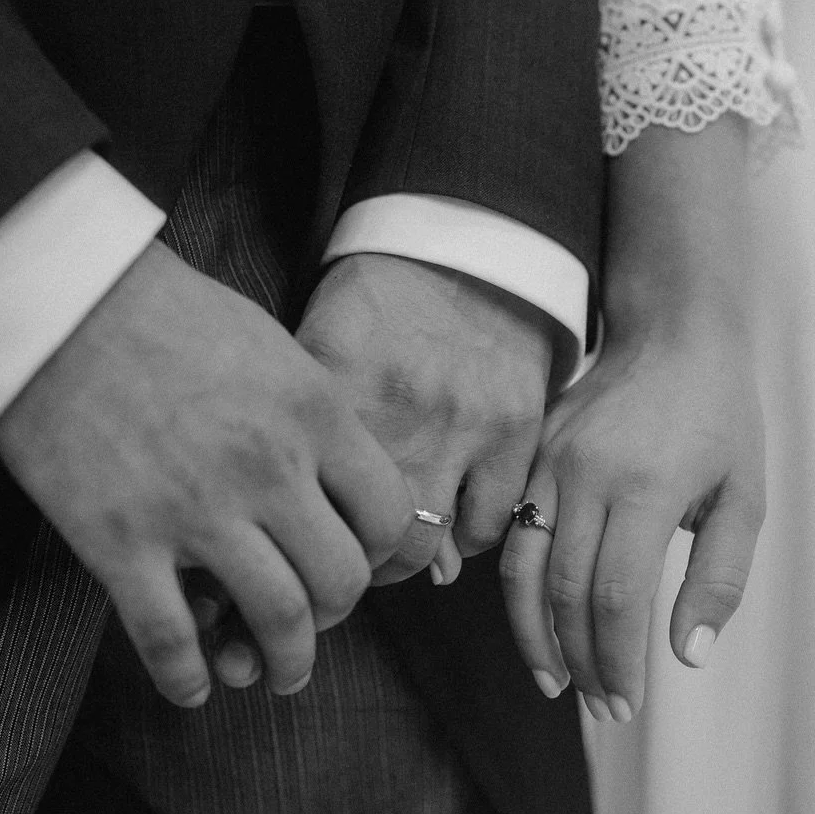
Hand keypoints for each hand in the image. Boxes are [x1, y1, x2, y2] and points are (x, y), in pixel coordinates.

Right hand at [0, 241, 414, 707]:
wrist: (60, 299)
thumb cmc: (166, 310)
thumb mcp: (272, 345)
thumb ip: (312, 414)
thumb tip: (336, 471)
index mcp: (315, 415)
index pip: (389, 516)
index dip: (381, 555)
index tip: (357, 563)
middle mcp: (269, 469)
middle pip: (340, 580)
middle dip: (334, 617)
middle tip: (313, 624)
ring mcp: (196, 510)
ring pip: (275, 619)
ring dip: (282, 662)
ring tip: (270, 673)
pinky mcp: (121, 541)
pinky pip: (169, 638)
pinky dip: (186, 678)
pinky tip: (190, 689)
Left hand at [297, 252, 555, 585]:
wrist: (463, 246)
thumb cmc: (373, 302)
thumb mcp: (312, 347)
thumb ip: (300, 428)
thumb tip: (305, 524)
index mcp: (333, 390)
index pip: (306, 506)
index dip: (298, 544)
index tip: (299, 548)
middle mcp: (397, 415)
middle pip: (366, 546)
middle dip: (353, 567)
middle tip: (348, 560)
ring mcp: (462, 426)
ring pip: (429, 548)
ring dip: (409, 559)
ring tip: (398, 545)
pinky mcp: (515, 429)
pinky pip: (489, 524)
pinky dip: (466, 535)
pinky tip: (452, 517)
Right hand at [502, 303, 763, 719]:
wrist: (674, 331)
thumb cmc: (721, 416)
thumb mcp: (746, 496)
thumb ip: (721, 579)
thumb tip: (688, 656)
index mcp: (645, 488)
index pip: (614, 599)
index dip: (617, 662)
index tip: (626, 705)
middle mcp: (587, 475)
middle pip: (564, 592)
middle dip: (579, 661)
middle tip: (600, 707)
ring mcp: (551, 460)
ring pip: (523, 567)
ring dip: (534, 634)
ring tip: (555, 680)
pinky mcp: (533, 451)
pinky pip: (511, 530)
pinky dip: (518, 585)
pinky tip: (537, 620)